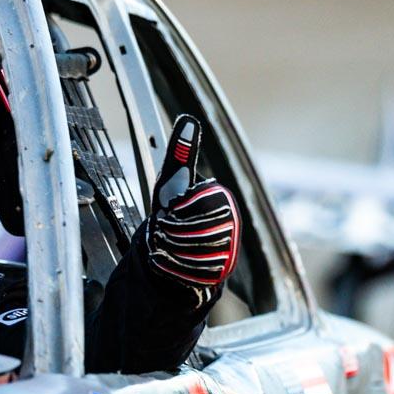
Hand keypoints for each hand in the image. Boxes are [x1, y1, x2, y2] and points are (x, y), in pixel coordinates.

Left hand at [147, 114, 240, 287]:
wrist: (173, 249)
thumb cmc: (174, 210)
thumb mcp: (173, 181)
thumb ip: (180, 153)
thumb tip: (188, 119)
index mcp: (221, 199)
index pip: (195, 204)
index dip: (174, 209)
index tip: (168, 210)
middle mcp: (230, 224)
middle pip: (191, 230)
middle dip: (169, 231)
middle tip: (163, 229)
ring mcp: (226, 250)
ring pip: (189, 251)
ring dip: (168, 248)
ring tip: (164, 243)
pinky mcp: (218, 273)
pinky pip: (190, 271)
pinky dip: (169, 266)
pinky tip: (164, 260)